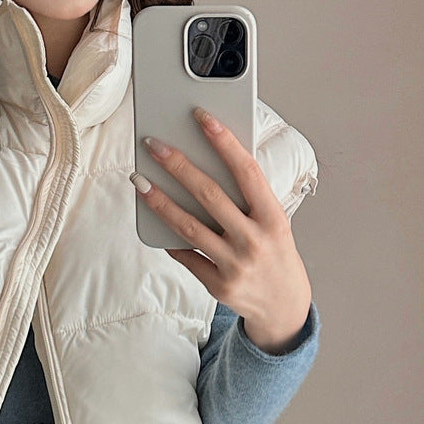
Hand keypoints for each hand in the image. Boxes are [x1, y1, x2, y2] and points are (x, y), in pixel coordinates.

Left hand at [129, 108, 311, 354]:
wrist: (284, 306)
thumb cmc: (273, 252)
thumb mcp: (272, 223)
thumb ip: (245, 200)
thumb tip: (202, 166)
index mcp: (273, 217)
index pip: (246, 171)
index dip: (224, 141)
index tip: (201, 116)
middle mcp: (255, 240)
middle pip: (209, 196)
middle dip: (178, 166)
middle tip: (154, 144)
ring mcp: (235, 265)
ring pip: (188, 227)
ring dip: (159, 202)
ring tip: (139, 181)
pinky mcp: (218, 285)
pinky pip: (186, 256)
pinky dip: (170, 239)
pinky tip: (154, 219)